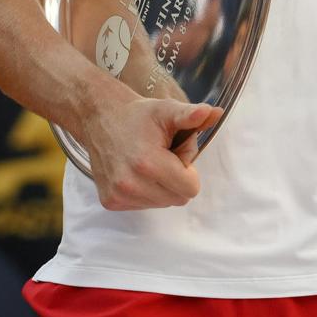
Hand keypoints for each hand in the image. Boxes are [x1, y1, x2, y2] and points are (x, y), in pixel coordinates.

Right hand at [76, 91, 222, 209]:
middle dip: (177, 178)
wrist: (101, 119)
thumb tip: (215, 112)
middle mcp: (130, 184)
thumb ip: (191, 115)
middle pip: (178, 198)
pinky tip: (136, 172)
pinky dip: (146, 191)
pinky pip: (144, 205)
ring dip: (162, 186)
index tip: (176, 151)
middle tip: (164, 155)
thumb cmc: (139, 116)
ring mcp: (118, 196)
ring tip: (149, 162)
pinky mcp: (110, 202)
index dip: (188, 168)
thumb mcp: (167, 111)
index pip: (190, 188)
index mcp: (148, 163)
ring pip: (162, 203)